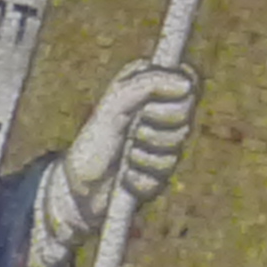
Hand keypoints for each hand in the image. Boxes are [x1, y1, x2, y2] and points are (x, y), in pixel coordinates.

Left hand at [62, 61, 198, 230]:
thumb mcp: (113, 105)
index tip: (155, 101)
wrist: (80, 189)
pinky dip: (141, 171)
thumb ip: (147, 85)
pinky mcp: (165, 169)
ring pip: (178, 139)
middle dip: (155, 123)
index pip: (186, 77)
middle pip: (186, 108)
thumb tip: (185, 85)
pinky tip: (126, 174)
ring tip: (125, 154)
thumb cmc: (93, 143)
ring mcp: (166, 141)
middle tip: (133, 129)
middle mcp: (162, 111)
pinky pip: (166, 167)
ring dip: (144, 150)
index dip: (180, 88)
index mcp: (149, 88)